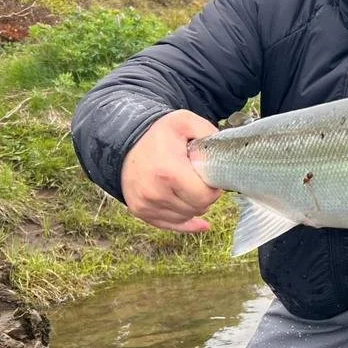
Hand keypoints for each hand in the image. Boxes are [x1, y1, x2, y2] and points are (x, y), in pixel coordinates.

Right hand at [120, 110, 221, 232]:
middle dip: (205, 196)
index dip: (214, 188)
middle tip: (201, 181)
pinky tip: (201, 223)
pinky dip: (186, 222)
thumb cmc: (160, 133)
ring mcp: (145, 205)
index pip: (205, 197)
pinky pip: (171, 226)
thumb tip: (222, 156)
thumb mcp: (186, 122)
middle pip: (197, 208)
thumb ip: (208, 134)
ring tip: (189, 187)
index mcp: (168, 172)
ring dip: (194, 205)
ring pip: (186, 216)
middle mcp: (154, 193)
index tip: (211, 177)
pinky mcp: (140, 211)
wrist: (125, 141)